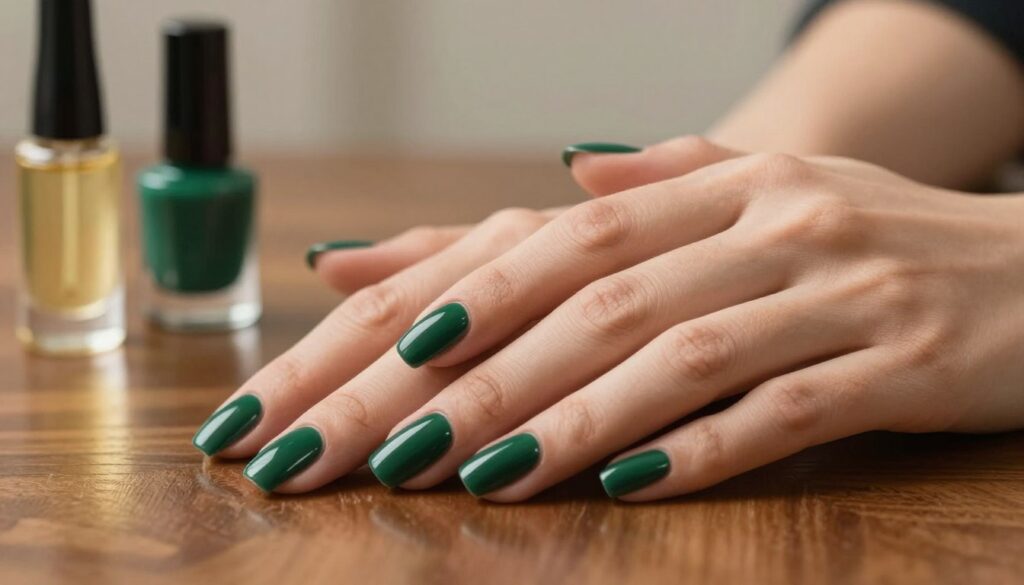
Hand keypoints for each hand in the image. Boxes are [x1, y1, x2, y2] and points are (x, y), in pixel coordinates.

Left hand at [370, 138, 1023, 501]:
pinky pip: (785, 413)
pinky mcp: (905, 366)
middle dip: (498, 376)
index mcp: (738, 181)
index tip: (404, 346)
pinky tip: (627, 485)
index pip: (584, 236)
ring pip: (684, 360)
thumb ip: (671, 178)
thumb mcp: (783, 184)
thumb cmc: (886, 234)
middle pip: (612, 302)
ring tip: (488, 478)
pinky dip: (701, 449)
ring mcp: (845, 294)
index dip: (490, 287)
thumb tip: (564, 179)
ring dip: (575, 423)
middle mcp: (782, 226)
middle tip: (409, 440)